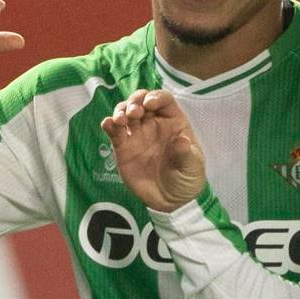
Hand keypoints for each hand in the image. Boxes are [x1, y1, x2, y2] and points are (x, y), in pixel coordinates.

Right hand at [101, 89, 206, 211]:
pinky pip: (114, 131)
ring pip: (125, 112)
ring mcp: (137, 134)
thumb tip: (182, 141)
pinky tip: (108, 124)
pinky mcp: (123, 147)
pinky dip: (108, 125)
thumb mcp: (191, 166)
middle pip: (141, 101)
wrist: (170, 201)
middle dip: (135, 101)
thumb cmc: (186, 178)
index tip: (149, 104)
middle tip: (134, 113)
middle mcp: (153, 123)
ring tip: (121, 120)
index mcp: (173, 122)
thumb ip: (185, 153)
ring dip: (120, 111)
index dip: (155, 97)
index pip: (163, 100)